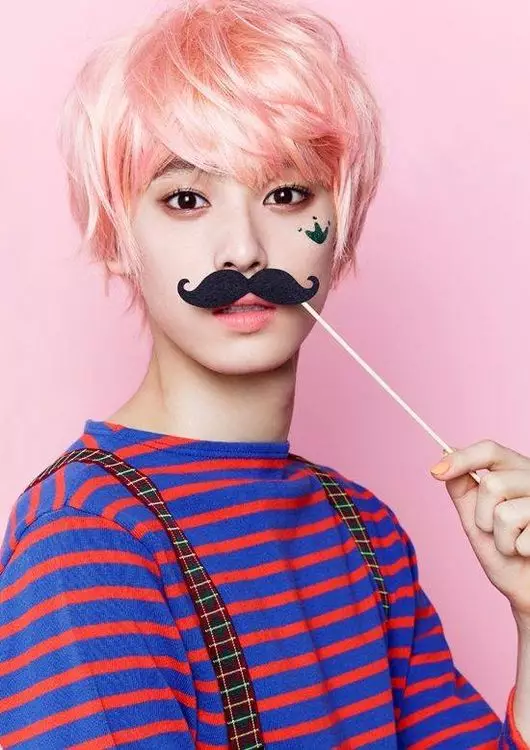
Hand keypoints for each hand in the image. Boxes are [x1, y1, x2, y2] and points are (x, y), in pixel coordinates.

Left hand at [430, 439, 529, 624]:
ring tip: (514, 545)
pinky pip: (523, 537)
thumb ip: (463, 488)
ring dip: (501, 539)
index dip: (462, 458)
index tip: (435, 472)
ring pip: (505, 513)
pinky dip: (518, 551)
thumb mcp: (476, 519)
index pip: (490, 450)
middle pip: (492, 484)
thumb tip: (444, 453)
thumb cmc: (506, 556)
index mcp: (516, 472)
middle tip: (496, 532)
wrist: (527, 589)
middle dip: (483, 517)